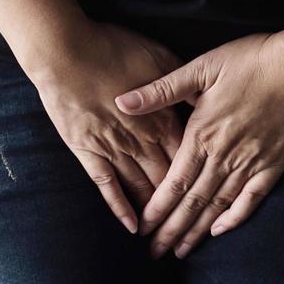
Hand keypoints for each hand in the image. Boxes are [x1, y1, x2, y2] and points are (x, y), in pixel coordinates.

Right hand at [31, 22, 186, 232]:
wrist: (66, 51)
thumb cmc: (113, 48)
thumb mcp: (160, 56)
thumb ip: (182, 82)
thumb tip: (207, 98)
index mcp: (165, 118)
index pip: (192, 158)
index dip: (205, 180)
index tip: (217, 198)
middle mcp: (143, 140)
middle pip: (170, 181)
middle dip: (183, 208)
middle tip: (195, 230)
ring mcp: (114, 149)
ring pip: (141, 188)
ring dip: (155, 214)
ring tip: (167, 235)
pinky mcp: (88, 151)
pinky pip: (108, 186)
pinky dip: (120, 208)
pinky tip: (131, 227)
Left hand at [114, 30, 283, 257]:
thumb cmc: (253, 59)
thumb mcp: (201, 67)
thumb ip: (161, 90)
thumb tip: (121, 102)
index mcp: (202, 135)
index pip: (173, 183)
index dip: (156, 209)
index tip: (142, 229)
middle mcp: (225, 155)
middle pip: (193, 202)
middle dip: (171, 230)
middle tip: (154, 254)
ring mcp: (252, 161)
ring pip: (219, 205)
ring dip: (198, 230)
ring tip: (180, 251)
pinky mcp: (277, 162)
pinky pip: (253, 197)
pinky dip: (236, 216)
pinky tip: (221, 231)